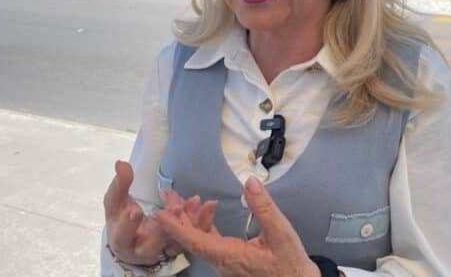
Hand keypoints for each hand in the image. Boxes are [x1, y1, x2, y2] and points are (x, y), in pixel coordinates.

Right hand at [104, 160, 210, 264]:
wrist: (134, 236)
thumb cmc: (122, 218)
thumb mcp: (116, 202)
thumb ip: (119, 184)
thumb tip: (121, 163)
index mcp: (123, 242)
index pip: (123, 236)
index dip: (128, 225)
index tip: (134, 210)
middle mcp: (144, 251)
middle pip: (154, 243)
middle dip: (166, 226)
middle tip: (175, 208)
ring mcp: (164, 250)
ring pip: (178, 241)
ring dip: (189, 222)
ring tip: (195, 201)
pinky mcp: (181, 245)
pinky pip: (193, 236)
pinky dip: (201, 221)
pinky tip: (208, 205)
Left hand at [154, 176, 320, 276]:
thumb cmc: (291, 266)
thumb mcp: (281, 234)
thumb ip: (264, 208)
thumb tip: (250, 183)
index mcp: (230, 256)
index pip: (195, 240)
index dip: (176, 227)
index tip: (159, 214)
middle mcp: (222, 261)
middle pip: (192, 238)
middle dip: (178, 216)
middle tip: (168, 195)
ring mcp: (225, 262)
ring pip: (200, 239)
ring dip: (190, 218)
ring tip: (182, 198)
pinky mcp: (230, 260)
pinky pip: (210, 241)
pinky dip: (205, 224)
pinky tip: (207, 210)